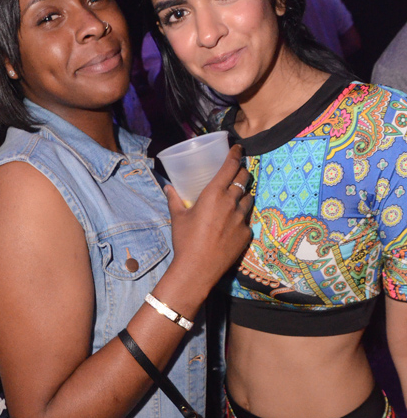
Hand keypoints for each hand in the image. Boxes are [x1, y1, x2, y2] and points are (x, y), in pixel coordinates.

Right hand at [167, 144, 252, 305]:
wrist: (198, 269)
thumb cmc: (185, 241)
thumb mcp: (178, 218)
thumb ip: (174, 200)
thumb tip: (168, 187)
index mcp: (214, 194)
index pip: (230, 166)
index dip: (236, 154)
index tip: (238, 148)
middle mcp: (231, 202)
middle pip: (244, 178)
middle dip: (242, 172)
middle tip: (238, 171)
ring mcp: (241, 218)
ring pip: (249, 198)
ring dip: (244, 195)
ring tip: (236, 198)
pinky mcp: (246, 233)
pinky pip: (247, 219)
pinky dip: (241, 217)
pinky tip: (232, 223)